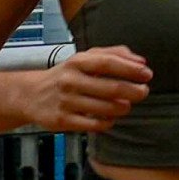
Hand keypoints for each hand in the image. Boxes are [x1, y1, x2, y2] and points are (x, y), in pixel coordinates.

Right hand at [32, 44, 152, 134]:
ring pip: (106, 109)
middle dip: (134, 91)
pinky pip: (95, 125)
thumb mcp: (84, 59)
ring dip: (123, 108)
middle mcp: (71, 80)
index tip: (147, 74)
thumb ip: (113, 54)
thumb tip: (141, 61)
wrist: (31, 95)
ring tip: (126, 105)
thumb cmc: (66, 75)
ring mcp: (67, 101)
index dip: (131, 69)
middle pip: (112, 88)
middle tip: (143, 92)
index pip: (108, 63)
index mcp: (77, 62)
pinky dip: (108, 122)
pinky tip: (110, 117)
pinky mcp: (63, 120)